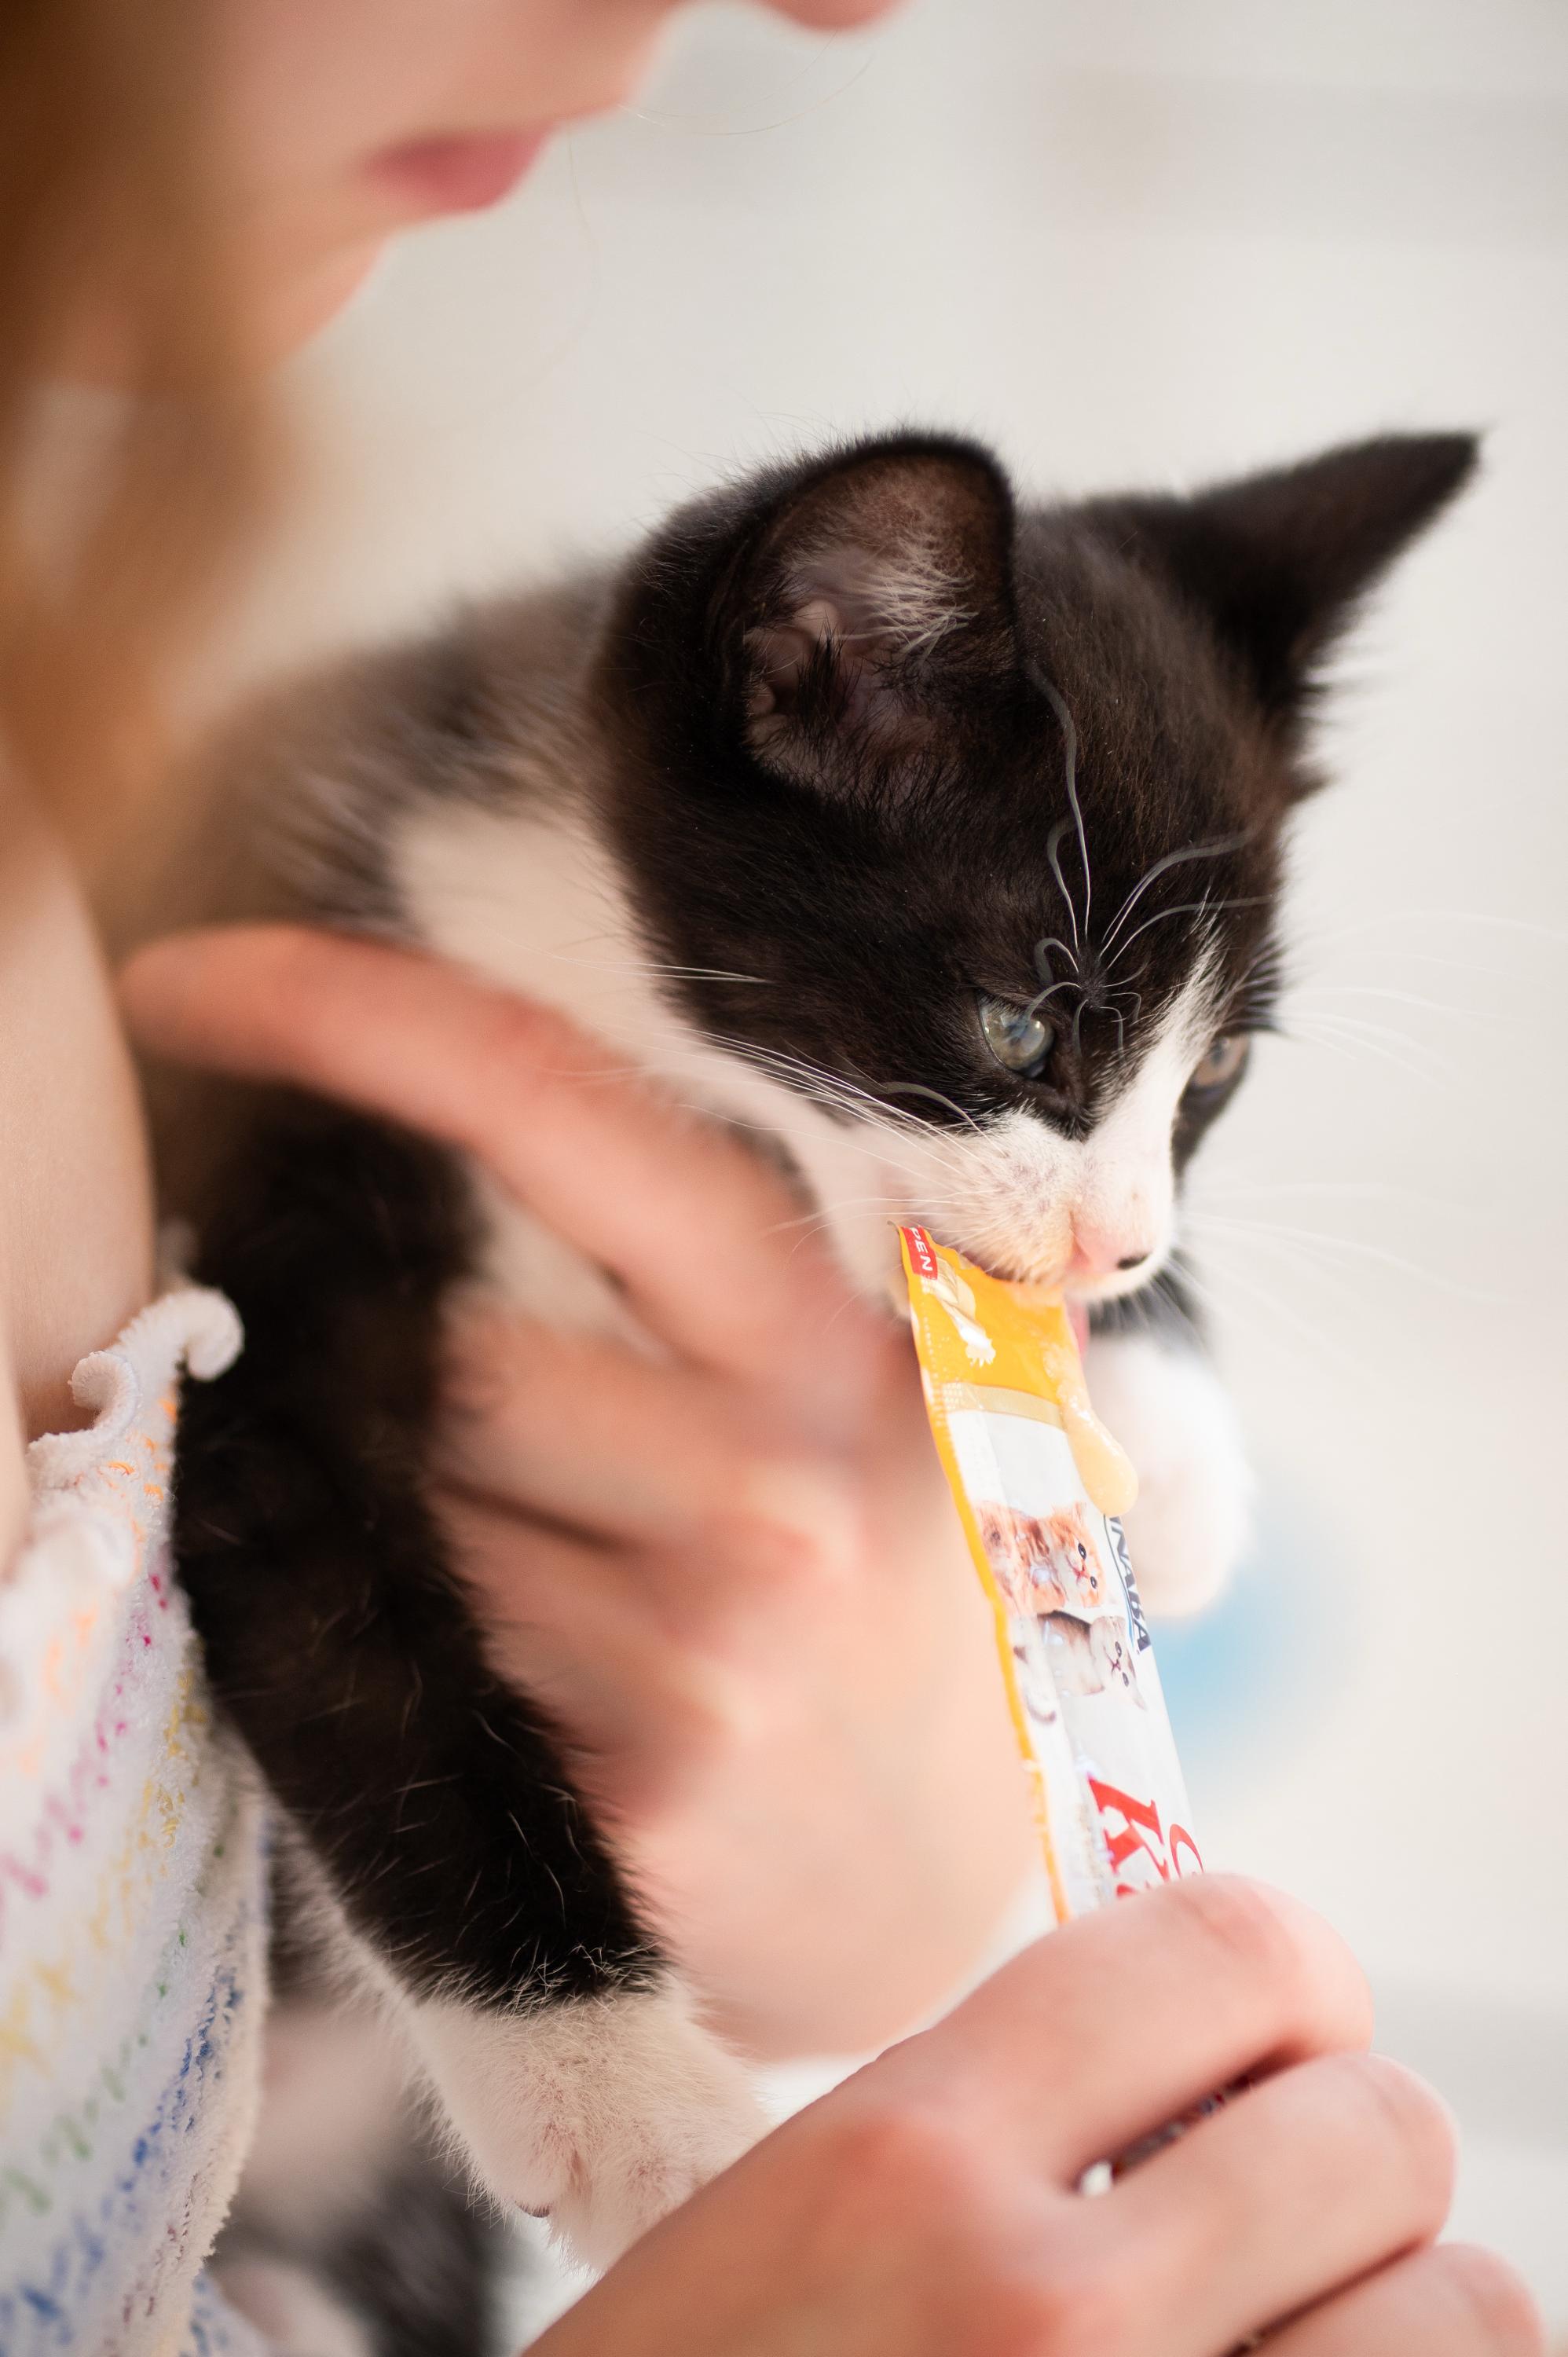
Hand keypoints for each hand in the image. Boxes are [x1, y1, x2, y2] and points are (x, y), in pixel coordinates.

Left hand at [121, 925, 1036, 2056]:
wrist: (948, 1907)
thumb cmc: (872, 1616)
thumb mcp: (856, 1409)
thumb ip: (697, 1287)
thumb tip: (401, 1167)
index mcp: (829, 1335)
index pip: (567, 1114)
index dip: (357, 1021)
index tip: (194, 987)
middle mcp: (781, 1478)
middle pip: (433, 1347)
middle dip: (379, 1376)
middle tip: (403, 1424)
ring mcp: (712, 1650)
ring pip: (395, 1513)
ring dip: (390, 1530)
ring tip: (528, 1586)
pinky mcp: (639, 1798)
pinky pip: (402, 1665)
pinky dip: (388, 1649)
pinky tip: (495, 1681)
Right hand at [535, 1877, 1540, 2356]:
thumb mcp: (789, 2230)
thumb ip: (986, 2119)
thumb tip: (1216, 2064)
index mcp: (902, 2164)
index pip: (1221, 1947)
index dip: (1292, 1974)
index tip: (1271, 2037)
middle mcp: (1044, 2316)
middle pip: (1379, 2126)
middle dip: (1352, 2151)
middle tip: (1279, 2210)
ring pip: (1467, 2312)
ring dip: (1404, 2311)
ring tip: (1293, 2335)